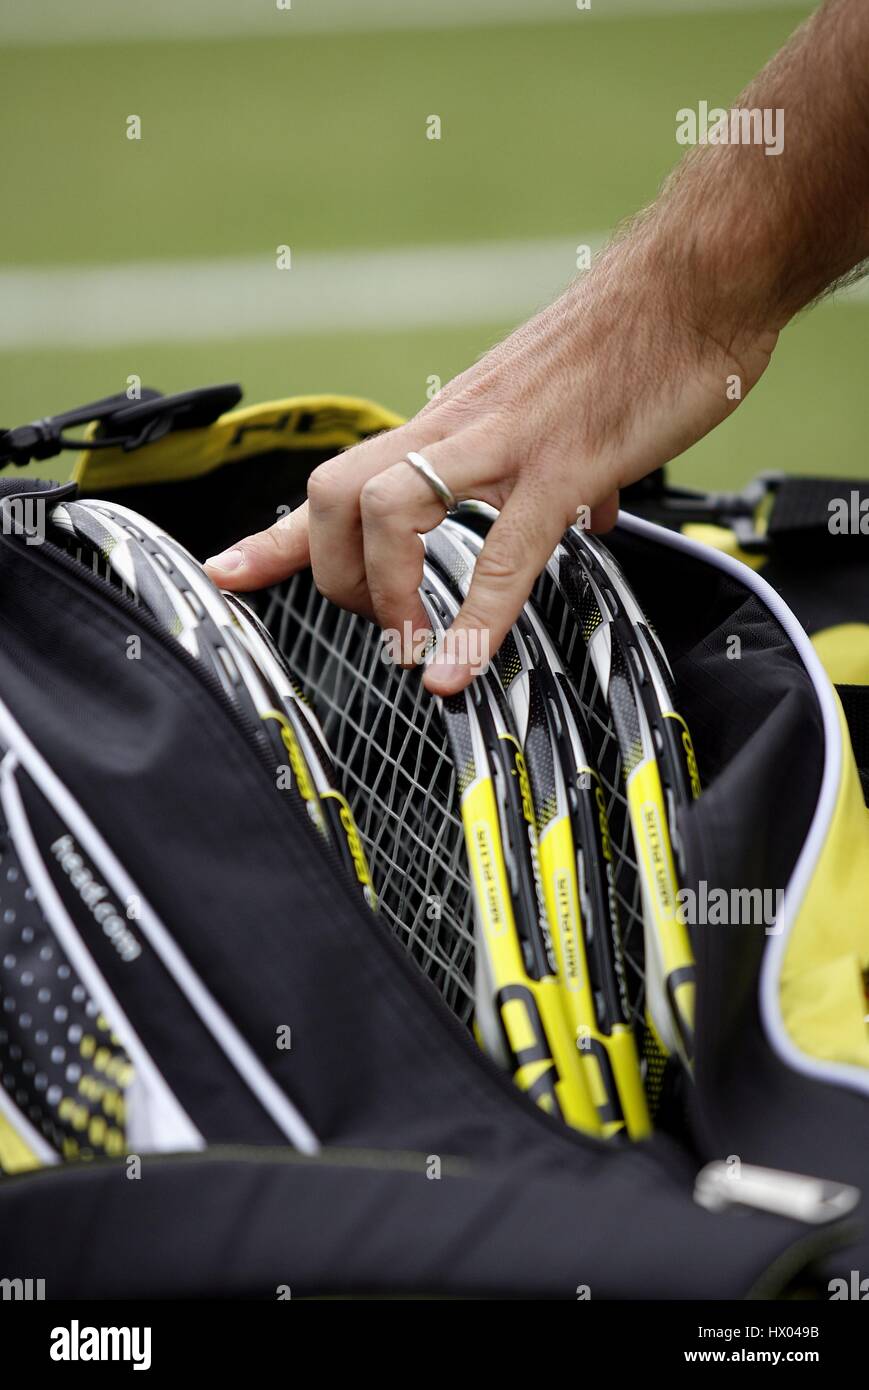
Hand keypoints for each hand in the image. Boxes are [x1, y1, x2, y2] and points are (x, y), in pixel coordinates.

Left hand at [205, 234, 777, 692]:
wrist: (696, 280)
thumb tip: (588, 517)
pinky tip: (464, 667)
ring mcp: (504, 442)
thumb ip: (563, 473)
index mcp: (452, 422)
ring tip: (421, 649)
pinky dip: (477, 620)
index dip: (275, 536)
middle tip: (384, 629)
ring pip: (390, 512)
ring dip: (389, 597)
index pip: (340, 480)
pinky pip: (504, 551)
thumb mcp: (570, 415)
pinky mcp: (564, 463)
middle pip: (333, 495)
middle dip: (334, 578)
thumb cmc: (635, 343)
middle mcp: (457, 427)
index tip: (227, 575)